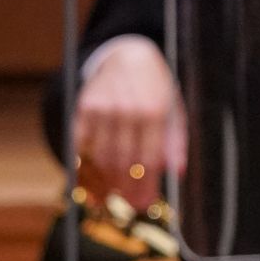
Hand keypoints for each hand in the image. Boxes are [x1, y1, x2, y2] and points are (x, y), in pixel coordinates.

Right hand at [74, 37, 185, 208]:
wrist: (127, 54)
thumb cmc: (155, 88)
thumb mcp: (174, 109)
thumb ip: (176, 140)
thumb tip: (177, 172)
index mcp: (154, 111)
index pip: (149, 159)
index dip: (146, 185)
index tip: (145, 204)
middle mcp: (127, 109)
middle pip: (124, 162)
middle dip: (126, 189)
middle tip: (128, 206)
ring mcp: (103, 107)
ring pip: (101, 157)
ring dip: (105, 182)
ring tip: (111, 198)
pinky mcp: (84, 106)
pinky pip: (82, 144)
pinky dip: (84, 166)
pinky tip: (90, 182)